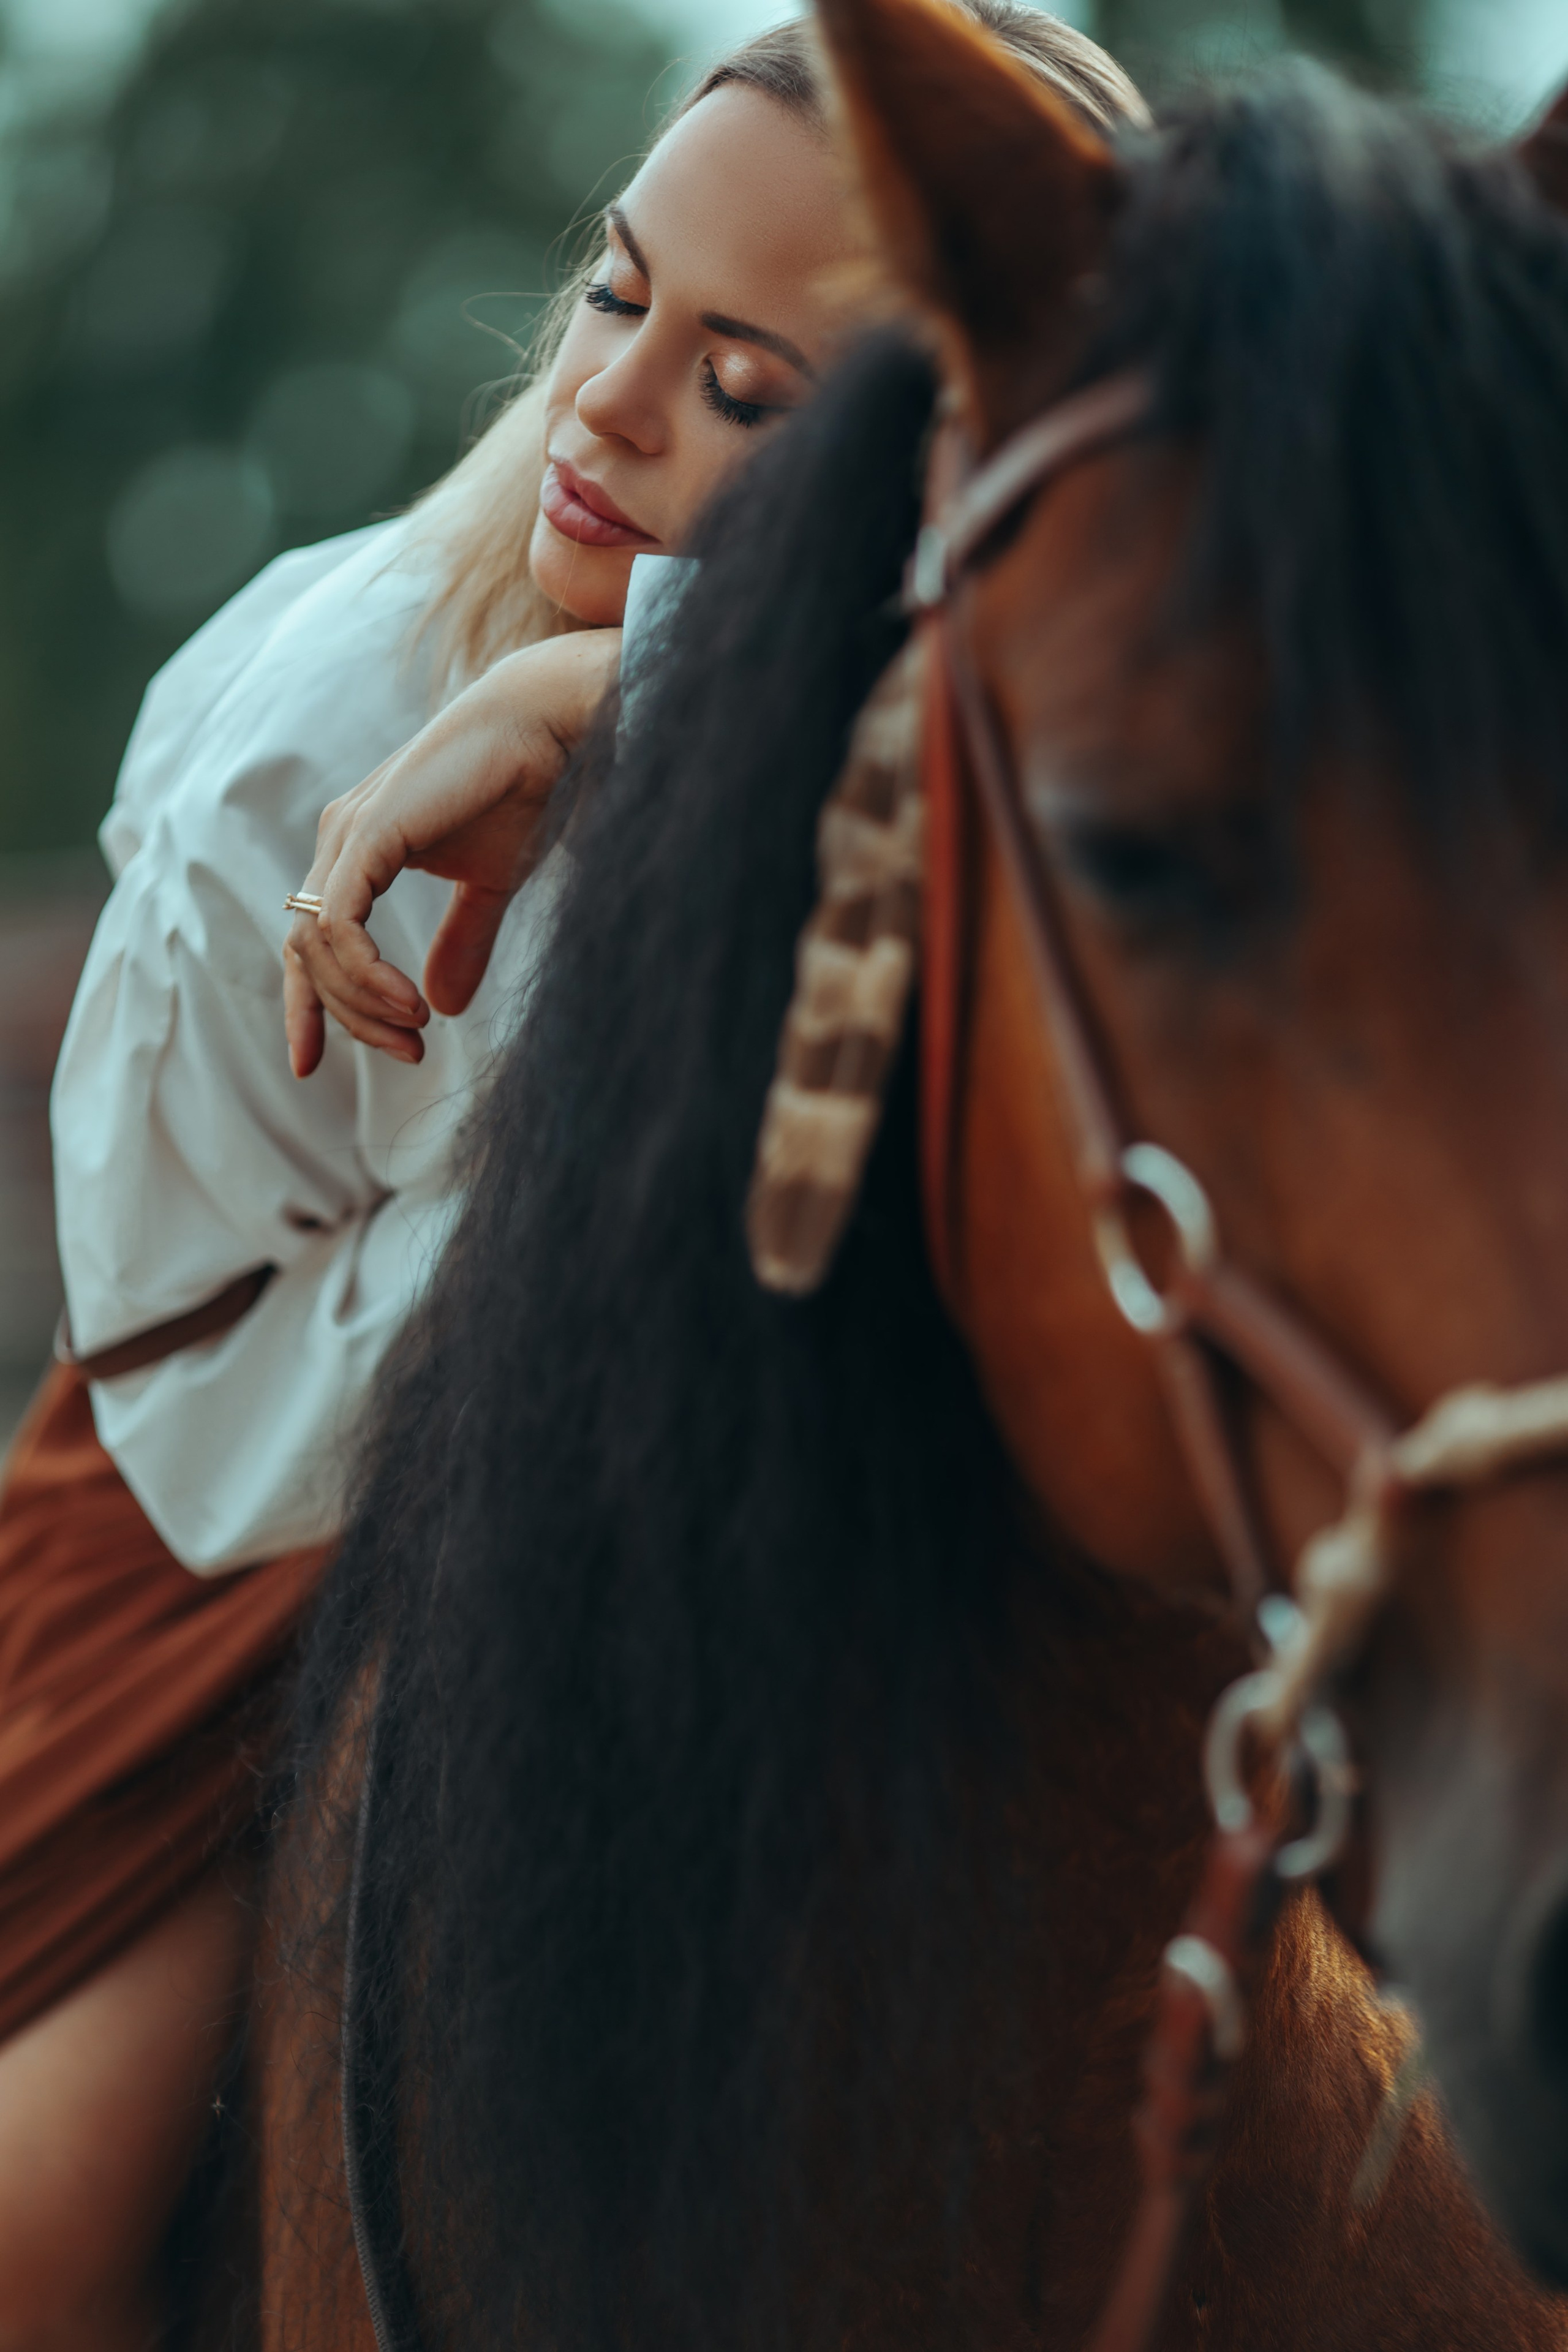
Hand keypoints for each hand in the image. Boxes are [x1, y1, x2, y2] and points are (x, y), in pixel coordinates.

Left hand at [284, 629, 620, 1075]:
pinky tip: (410, 1003)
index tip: (309, 1067)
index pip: (310, 941)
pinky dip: (366, 974)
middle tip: (408, 1053)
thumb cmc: (522, 791)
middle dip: (347, 1018)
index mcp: (358, 851)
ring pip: (317, 946)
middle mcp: (340, 840)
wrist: (546, 727)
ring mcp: (347, 835)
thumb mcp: (488, 886)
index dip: (306, 1006)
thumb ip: (462, 942)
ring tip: (415, 1032)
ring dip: (361, 1004)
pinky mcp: (367, 834)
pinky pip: (340, 925)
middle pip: (308, 954)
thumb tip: (442, 1006)